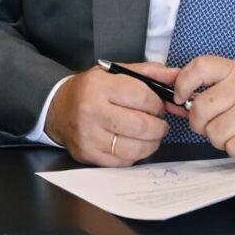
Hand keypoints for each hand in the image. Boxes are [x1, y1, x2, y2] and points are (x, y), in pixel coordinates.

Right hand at [46, 63, 174, 165]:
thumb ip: (149, 73)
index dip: (158, 104)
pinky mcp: (88, 154)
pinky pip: (124, 161)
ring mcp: (89, 136)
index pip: (144, 97)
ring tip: (149, 134)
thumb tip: (177, 76)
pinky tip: (132, 143)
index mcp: (100, 86)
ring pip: (136, 148)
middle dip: (159, 126)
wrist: (56, 109)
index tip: (156, 105)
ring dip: (151, 142)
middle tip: (157, 122)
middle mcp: (92, 111)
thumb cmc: (90, 90)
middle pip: (142, 126)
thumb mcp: (115, 73)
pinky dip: (135, 154)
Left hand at [172, 57, 234, 159]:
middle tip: (213, 124)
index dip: (182, 83)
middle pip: (200, 108)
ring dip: (220, 138)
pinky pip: (232, 147)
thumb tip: (171, 93)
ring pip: (214, 131)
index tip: (180, 98)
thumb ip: (208, 86)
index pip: (199, 67)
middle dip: (201, 123)